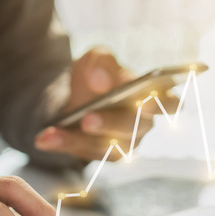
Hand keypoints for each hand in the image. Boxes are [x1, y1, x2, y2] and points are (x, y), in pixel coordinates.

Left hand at [35, 46, 177, 160]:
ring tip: (53, 132)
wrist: (72, 96)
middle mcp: (143, 124)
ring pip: (105, 147)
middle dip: (110, 123)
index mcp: (152, 96)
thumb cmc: (96, 76)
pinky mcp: (101, 155)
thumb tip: (101, 80)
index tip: (146, 100)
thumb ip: (102, 62)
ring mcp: (123, 144)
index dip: (162, 103)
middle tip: (89, 118)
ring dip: (78, 139)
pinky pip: (83, 153)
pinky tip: (44, 138)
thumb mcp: (96, 59)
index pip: (170, 103)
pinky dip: (62, 144)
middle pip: (133, 128)